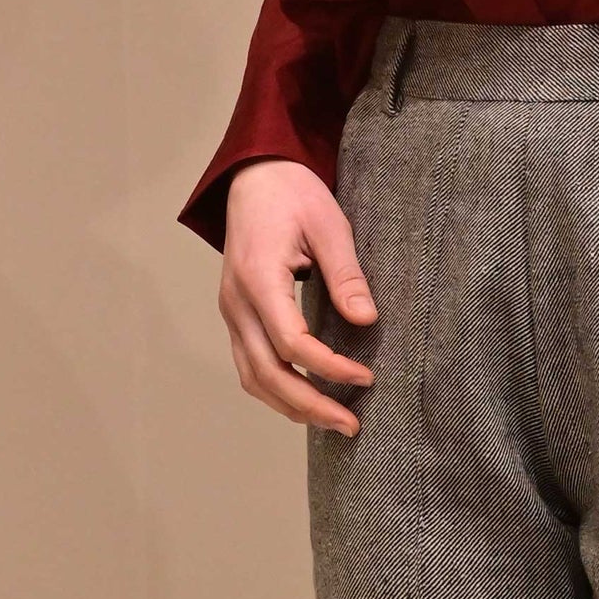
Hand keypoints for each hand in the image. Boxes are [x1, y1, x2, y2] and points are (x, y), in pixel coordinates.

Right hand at [217, 157, 377, 435]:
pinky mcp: (235, 313)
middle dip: (310, 404)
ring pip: (252, 377)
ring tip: (332, 421)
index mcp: (259, 278)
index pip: (292, 343)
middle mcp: (236, 302)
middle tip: (351, 424)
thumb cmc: (294, 193)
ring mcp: (231, 310)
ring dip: (290, 405)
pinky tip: (305, 397)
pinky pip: (249, 364)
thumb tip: (367, 321)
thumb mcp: (329, 225)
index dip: (329, 368)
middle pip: (266, 373)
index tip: (366, 377)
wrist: (256, 174)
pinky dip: (275, 388)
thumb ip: (346, 275)